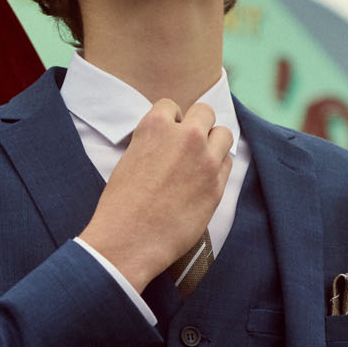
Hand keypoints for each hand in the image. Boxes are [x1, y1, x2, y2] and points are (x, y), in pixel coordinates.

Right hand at [78, 98, 232, 292]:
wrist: (127, 241)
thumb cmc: (120, 204)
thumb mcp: (128, 158)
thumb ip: (152, 141)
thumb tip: (168, 140)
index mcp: (156, 126)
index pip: (171, 105)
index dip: (169, 120)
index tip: (166, 135)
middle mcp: (186, 137)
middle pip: (205, 112)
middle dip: (196, 125)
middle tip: (186, 146)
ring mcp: (205, 161)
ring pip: (224, 134)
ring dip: (213, 143)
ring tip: (199, 160)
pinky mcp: (217, 187)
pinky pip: (227, 164)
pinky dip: (217, 168)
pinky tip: (202, 180)